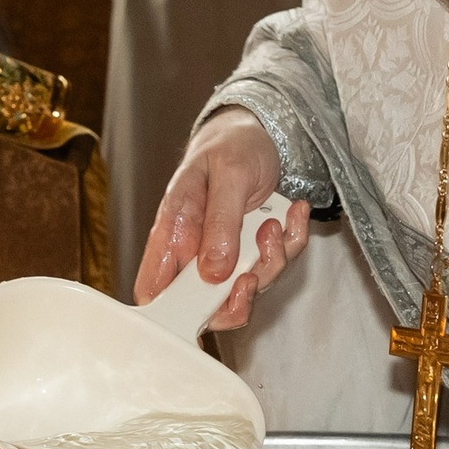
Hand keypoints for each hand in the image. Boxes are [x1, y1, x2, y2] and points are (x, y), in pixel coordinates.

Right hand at [136, 109, 311, 328]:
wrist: (256, 132)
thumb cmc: (229, 147)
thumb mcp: (228, 176)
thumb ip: (219, 224)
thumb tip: (212, 273)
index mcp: (172, 234)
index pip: (154, 290)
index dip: (171, 316)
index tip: (205, 313)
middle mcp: (196, 251)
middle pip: (209, 306)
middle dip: (241, 296)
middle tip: (253, 274)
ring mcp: (226, 254)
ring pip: (249, 288)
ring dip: (272, 260)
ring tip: (273, 223)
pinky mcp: (254, 251)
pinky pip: (277, 264)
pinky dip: (291, 242)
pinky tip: (293, 214)